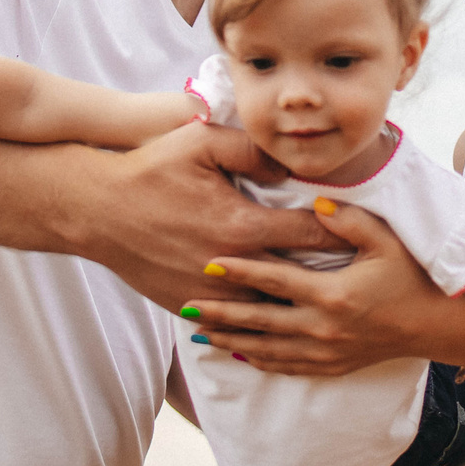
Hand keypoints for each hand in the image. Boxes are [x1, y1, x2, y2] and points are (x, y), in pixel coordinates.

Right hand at [70, 121, 347, 309]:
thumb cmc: (150, 170)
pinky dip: (258, 319)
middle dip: (331, 277)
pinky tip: (279, 317)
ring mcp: (210, 294)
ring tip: (327, 303)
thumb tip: (289, 164)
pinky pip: (235, 322)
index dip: (343, 232)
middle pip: (299, 280)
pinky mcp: (189, 307)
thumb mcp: (202, 143)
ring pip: (270, 310)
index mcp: (242, 226)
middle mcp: (232, 268)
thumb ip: (253, 149)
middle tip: (363, 277)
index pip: (312, 234)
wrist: (96, 212)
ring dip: (295, 305)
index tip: (368, 234)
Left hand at [180, 199, 464, 377]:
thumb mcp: (387, 241)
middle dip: (220, 314)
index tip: (209, 262)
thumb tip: (316, 202)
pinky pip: (287, 367)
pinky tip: (240, 354)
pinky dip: (259, 361)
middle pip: (259, 321)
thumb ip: (349, 220)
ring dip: (231, 341)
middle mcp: (324, 328)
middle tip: (185, 309)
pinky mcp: (332, 366)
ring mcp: (326, 352)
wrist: (437, 326)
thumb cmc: (412, 278)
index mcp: (333, 294)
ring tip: (199, 335)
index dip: (241, 271)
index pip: (275, 280)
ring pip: (267, 350)